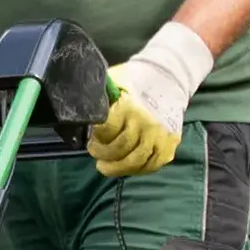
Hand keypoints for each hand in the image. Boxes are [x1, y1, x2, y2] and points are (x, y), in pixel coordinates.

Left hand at [89, 22, 213, 178]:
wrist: (169, 79)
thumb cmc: (135, 80)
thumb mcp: (114, 80)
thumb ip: (99, 95)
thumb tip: (79, 105)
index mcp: (129, 107)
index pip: (107, 130)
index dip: (97, 136)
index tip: (92, 137)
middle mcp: (146, 123)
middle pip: (119, 149)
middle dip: (102, 154)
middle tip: (95, 151)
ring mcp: (160, 137)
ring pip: (135, 162)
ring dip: (116, 168)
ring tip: (105, 165)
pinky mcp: (169, 146)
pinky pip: (151, 166)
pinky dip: (136, 170)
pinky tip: (125, 166)